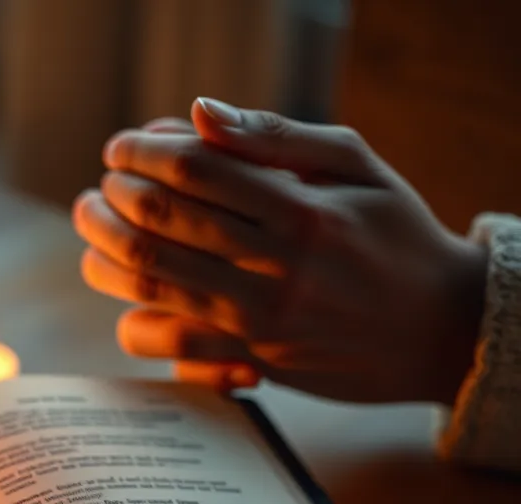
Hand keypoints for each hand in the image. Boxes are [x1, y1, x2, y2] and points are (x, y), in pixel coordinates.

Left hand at [73, 98, 488, 402]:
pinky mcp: (253, 363)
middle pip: (160, 225)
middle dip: (112, 200)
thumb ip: (277, 138)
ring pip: (153, 285)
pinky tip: (128, 304)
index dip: (141, 154)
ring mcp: (261, 322)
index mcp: (301, 208)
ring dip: (105, 255)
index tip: (118, 149)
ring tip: (94, 236)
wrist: (438, 329)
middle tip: (96, 191)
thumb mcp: (358, 167)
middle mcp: (276, 267)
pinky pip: (172, 348)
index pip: (195, 170)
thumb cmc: (396, 236)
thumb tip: (201, 112)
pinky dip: (136, 324)